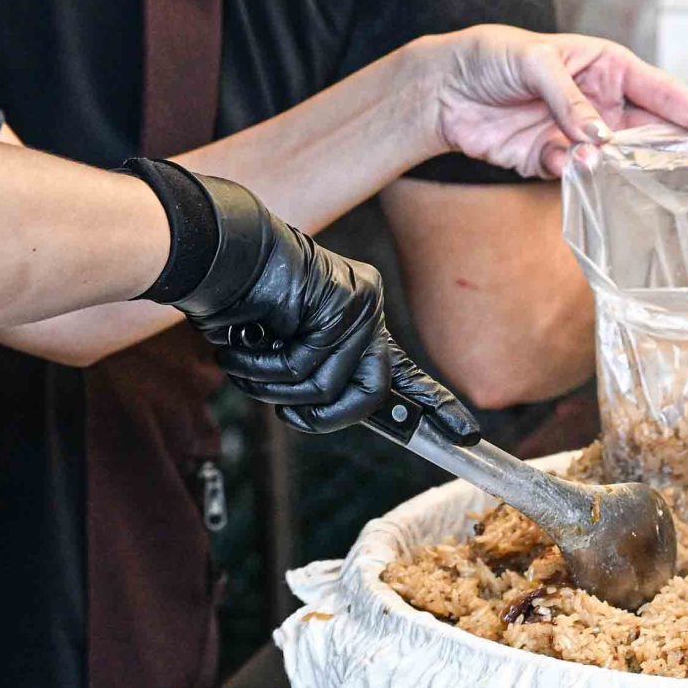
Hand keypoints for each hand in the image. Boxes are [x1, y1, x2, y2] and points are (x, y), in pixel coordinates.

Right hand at [174, 175, 478, 437]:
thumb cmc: (243, 302)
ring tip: (245, 361)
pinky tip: (244, 344)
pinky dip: (264, 366)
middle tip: (287, 413)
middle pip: (370, 394)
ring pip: (329, 385)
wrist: (220, 253)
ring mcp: (359, 303)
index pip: (407, 373)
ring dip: (275, 387)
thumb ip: (315, 376)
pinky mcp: (342, 300)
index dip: (437, 405)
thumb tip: (323, 411)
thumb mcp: (285, 349)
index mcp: (358, 323)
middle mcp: (367, 311)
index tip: (467, 434)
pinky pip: (306, 365)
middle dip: (322, 417)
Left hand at [419, 27, 687, 178]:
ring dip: (632, 168)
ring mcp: (578, 134)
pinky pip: (577, 174)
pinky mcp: (550, 160)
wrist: (442, 88)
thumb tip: (598, 137)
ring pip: (620, 159)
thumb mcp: (533, 61)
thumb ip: (568, 98)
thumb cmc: (492, 55)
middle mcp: (600, 102)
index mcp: (606, 66)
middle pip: (654, 131)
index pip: (661, 91)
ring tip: (658, 181)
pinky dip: (578, 173)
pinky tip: (568, 161)